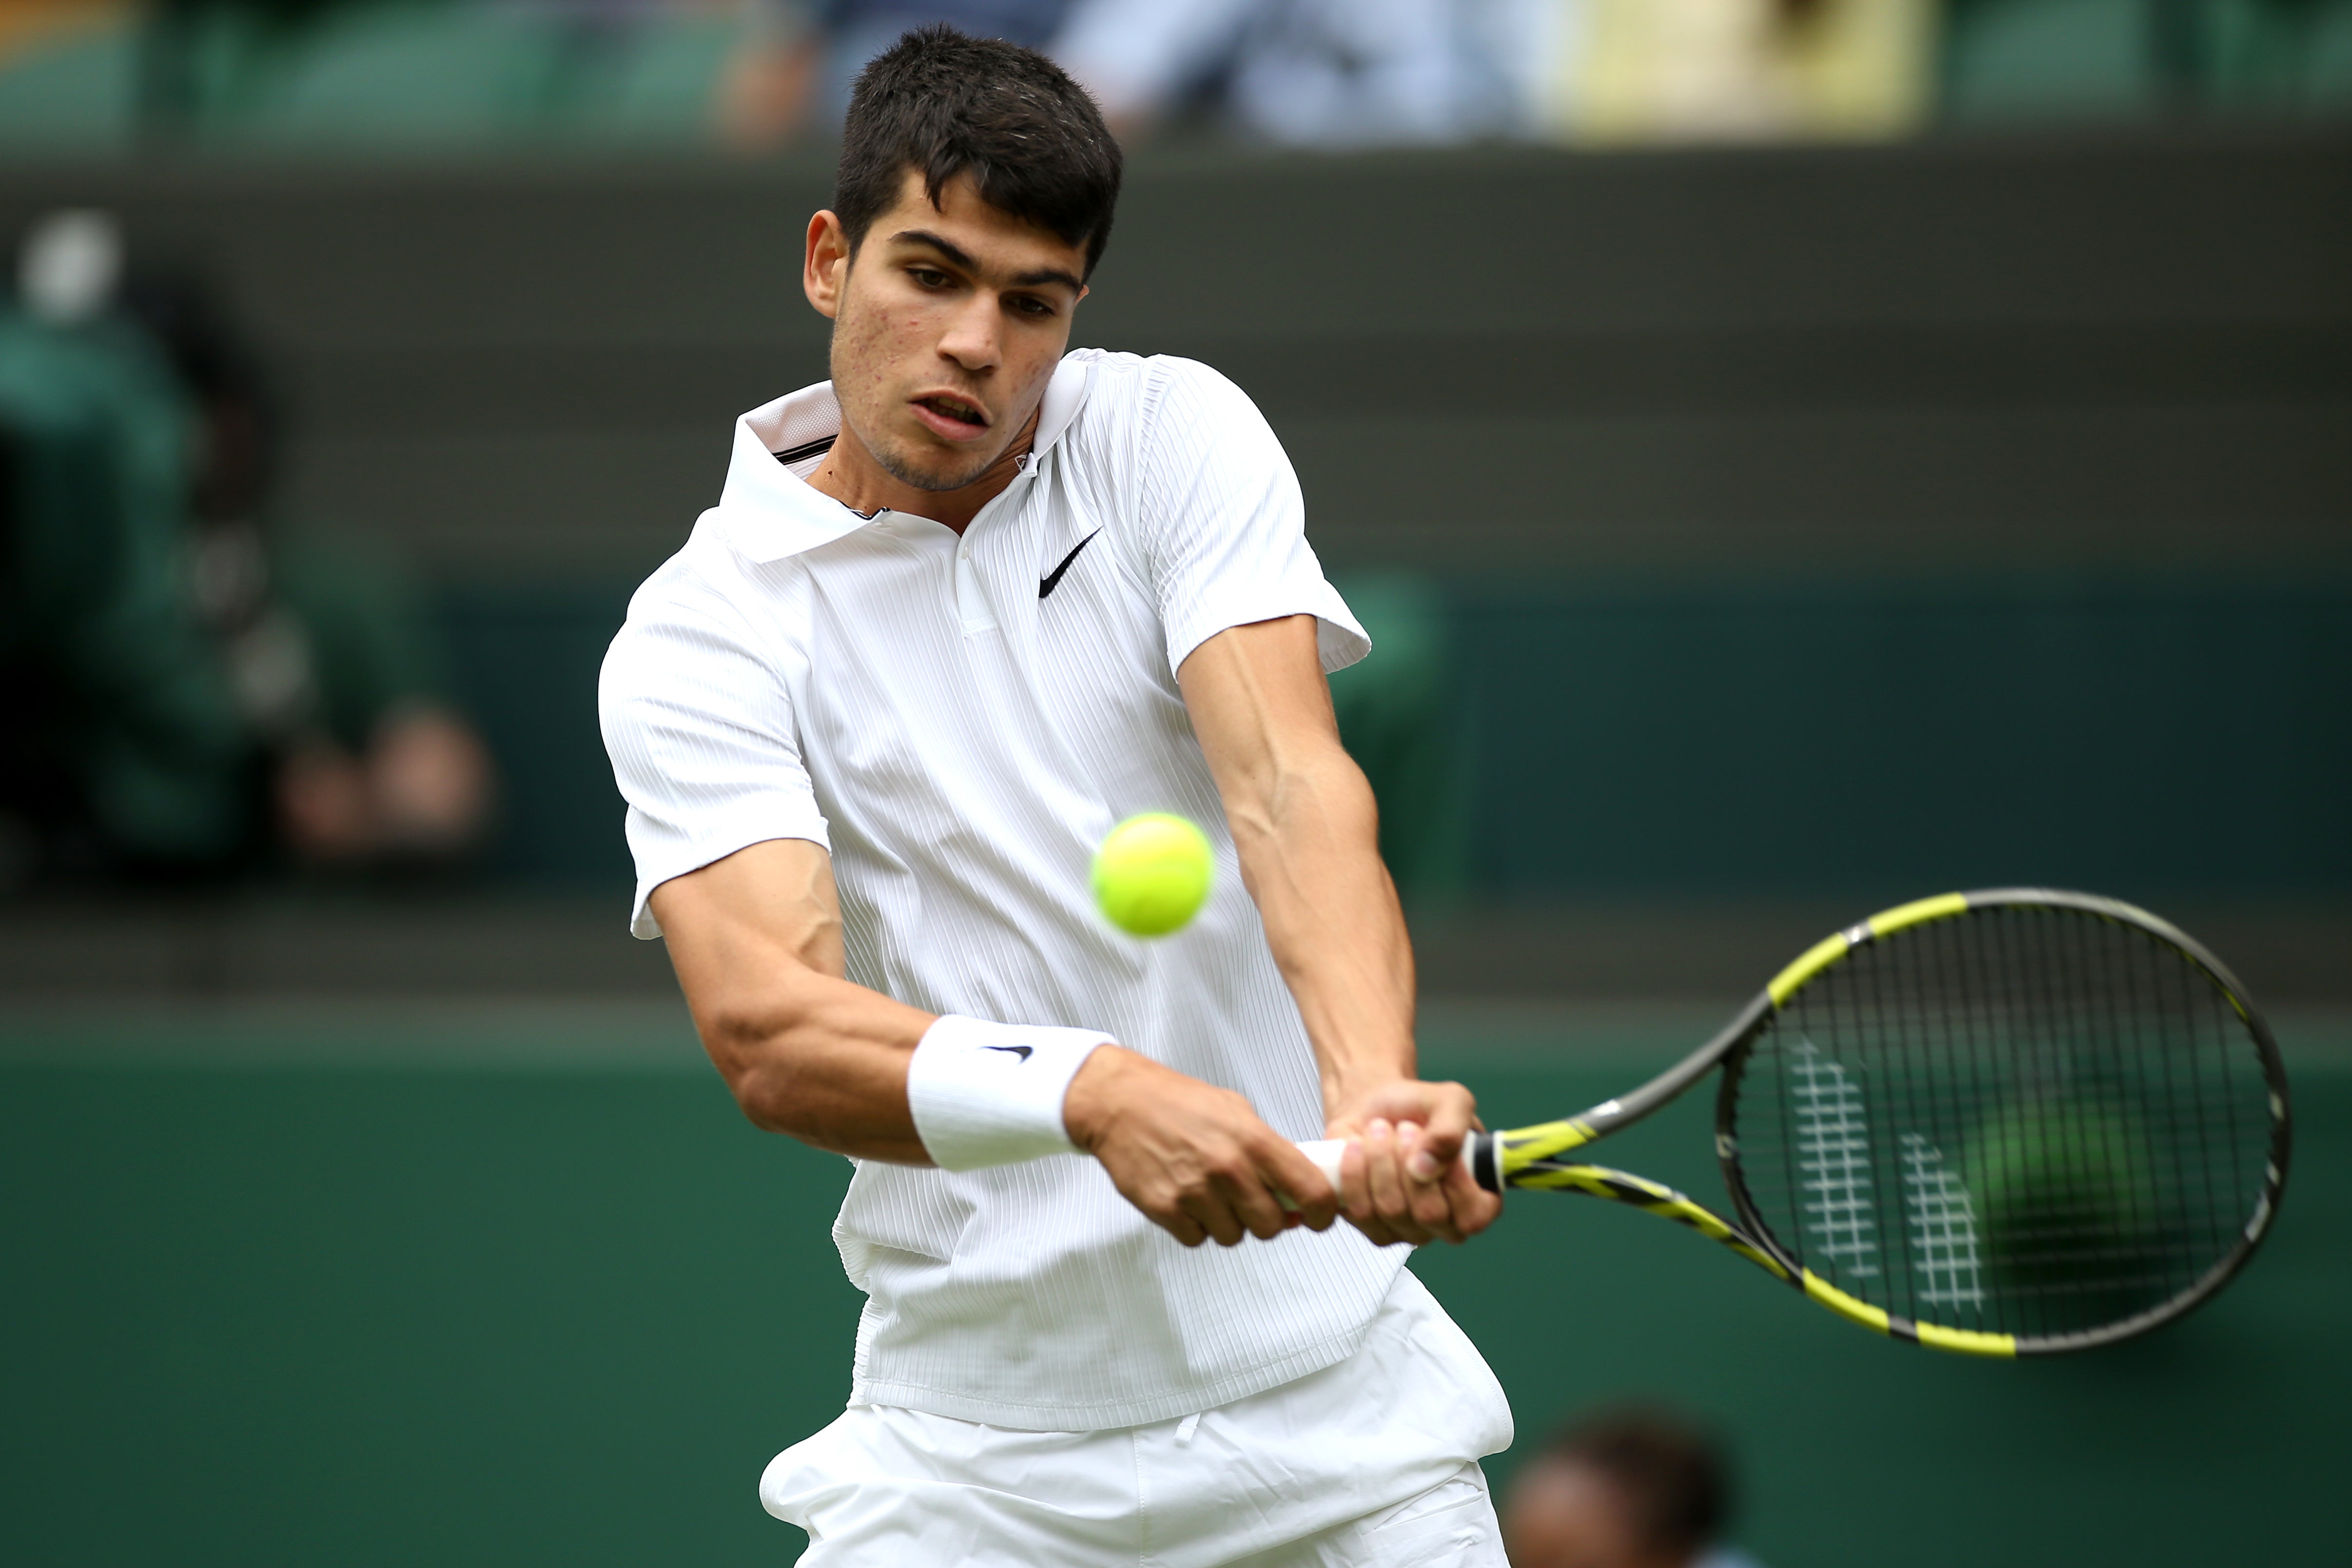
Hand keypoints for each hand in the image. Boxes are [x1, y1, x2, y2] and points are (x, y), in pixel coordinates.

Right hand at [1064, 1046, 1339, 1246]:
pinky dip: (1195, 1227)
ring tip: (1211, 1194)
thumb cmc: (1178, 1103)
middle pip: (1271, 1226)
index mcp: (1253, 1141)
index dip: (1324, 1212)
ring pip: (1233, 1237)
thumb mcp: (1236, 1110)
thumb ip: (1269, 1150)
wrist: (1120, 1103)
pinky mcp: (1165, 1209)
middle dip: (1265, 1219)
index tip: (1320, 1218)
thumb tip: (1296, 1193)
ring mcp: (1195, 1192)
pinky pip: (1197, 1239)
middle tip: (1251, 1201)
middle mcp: (1228, 1169)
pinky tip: (1187, 1199)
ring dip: (1228, 1223)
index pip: (1310, 1191)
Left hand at [1326, 1079, 1501, 1246]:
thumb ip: (1451, 1130)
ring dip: (1381, 1159)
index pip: (1473, 1215)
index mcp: (1477, 1198)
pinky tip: (1358, 1147)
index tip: (1434, 1143)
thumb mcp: (1450, 1101)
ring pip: (1392, 1209)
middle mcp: (1445, 1222)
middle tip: (1404, 1127)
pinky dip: (1354, 1171)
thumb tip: (1428, 1168)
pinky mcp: (1371, 1225)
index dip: (1455, 1183)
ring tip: (1380, 1130)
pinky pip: (1360, 1209)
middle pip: (1429, 1213)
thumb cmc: (1417, 1109)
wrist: (1372, 1109)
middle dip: (1409, 1160)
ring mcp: (1407, 1229)